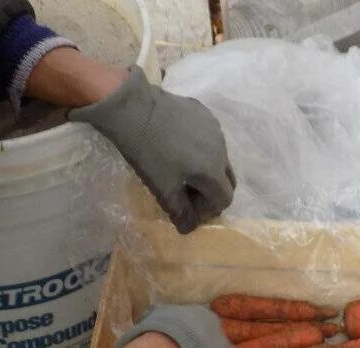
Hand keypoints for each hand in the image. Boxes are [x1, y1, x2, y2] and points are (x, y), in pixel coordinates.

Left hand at [70, 70, 235, 233]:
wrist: (132, 107)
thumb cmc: (147, 152)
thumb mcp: (162, 188)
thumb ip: (180, 211)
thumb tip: (189, 228)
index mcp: (213, 171)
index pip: (223, 200)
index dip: (207, 210)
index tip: (187, 207)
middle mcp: (221, 150)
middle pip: (227, 180)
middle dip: (210, 191)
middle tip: (186, 191)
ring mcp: (215, 128)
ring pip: (219, 158)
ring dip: (205, 169)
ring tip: (180, 166)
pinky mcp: (204, 113)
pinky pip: (210, 138)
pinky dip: (200, 148)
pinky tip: (177, 144)